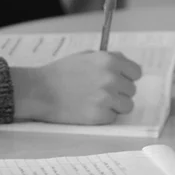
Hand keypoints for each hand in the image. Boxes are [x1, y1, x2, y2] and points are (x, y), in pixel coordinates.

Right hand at [10, 51, 142, 124]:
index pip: (136, 72)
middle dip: (119, 93)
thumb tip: (126, 66)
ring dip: (114, 106)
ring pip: (127, 106)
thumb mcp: (85, 56)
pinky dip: (102, 117)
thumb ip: (108, 59)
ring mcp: (107, 98)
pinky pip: (112, 118)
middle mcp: (112, 78)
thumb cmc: (59, 73)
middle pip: (131, 91)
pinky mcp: (99, 115)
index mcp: (110, 61)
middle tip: (99, 94)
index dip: (127, 78)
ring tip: (96, 103)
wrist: (39, 91)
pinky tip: (87, 110)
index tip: (117, 82)